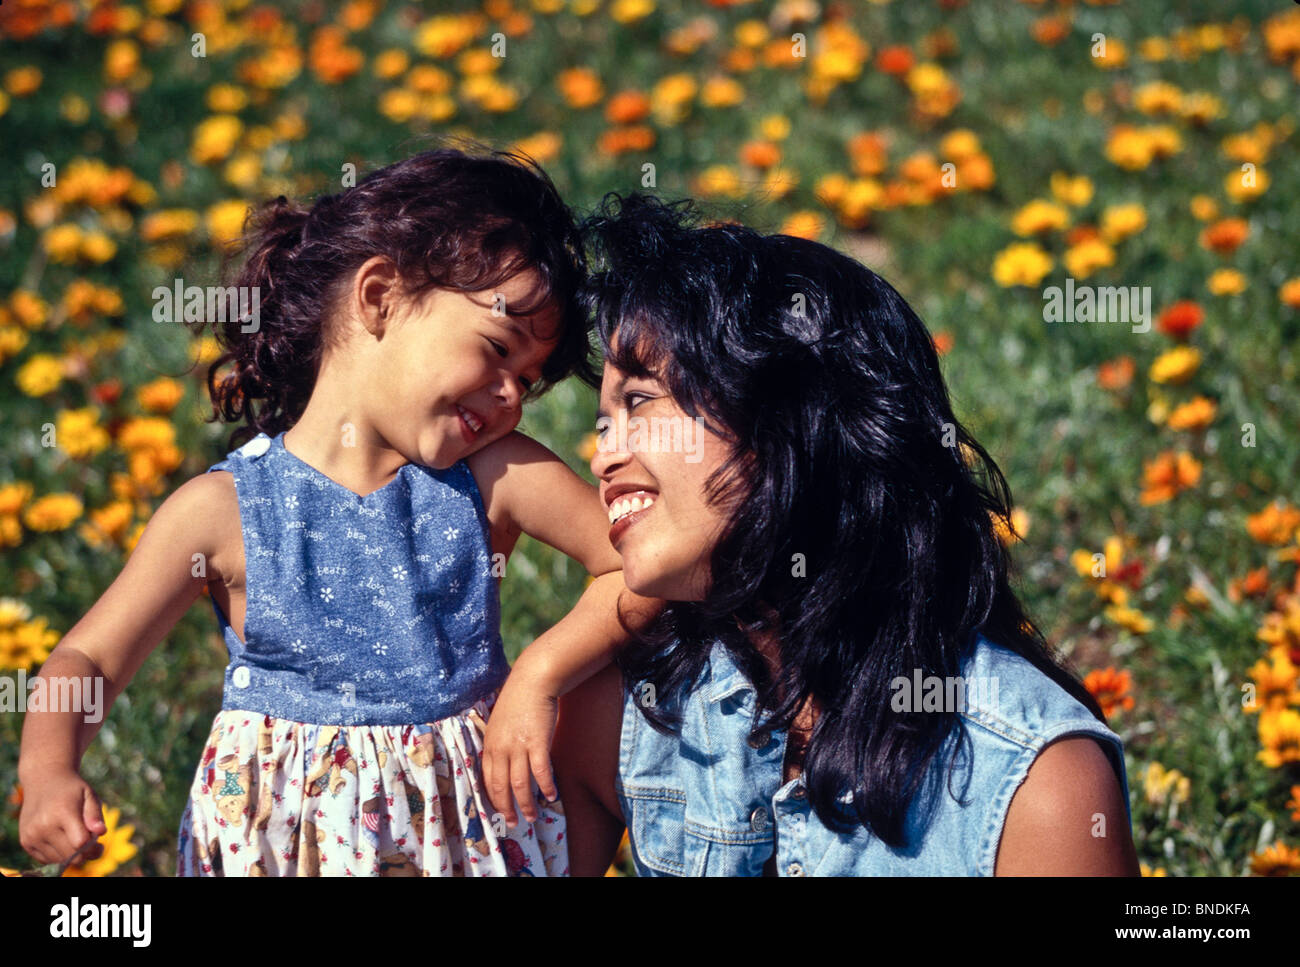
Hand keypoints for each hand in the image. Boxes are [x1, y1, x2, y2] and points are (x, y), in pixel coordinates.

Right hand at [18, 770, 106, 869]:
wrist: (43, 781)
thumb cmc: (71, 790)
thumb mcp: (89, 795)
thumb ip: (95, 814)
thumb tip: (101, 832)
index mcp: (62, 813)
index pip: (80, 843)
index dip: (93, 848)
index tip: (100, 845)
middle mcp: (43, 826)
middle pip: (71, 856)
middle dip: (85, 854)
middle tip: (90, 843)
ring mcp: (32, 836)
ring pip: (59, 861)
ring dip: (71, 855)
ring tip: (75, 838)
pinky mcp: (25, 842)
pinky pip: (47, 860)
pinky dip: (58, 855)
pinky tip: (62, 840)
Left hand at [481, 660, 559, 827]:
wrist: (533, 680)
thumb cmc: (518, 700)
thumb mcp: (499, 722)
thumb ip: (499, 743)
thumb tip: (503, 762)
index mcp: (489, 744)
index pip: (487, 780)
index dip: (493, 798)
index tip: (499, 810)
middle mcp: (501, 748)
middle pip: (501, 787)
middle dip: (507, 808)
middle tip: (513, 823)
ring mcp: (518, 746)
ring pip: (519, 785)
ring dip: (526, 804)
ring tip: (532, 817)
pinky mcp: (537, 742)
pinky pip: (540, 772)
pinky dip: (545, 786)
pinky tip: (551, 795)